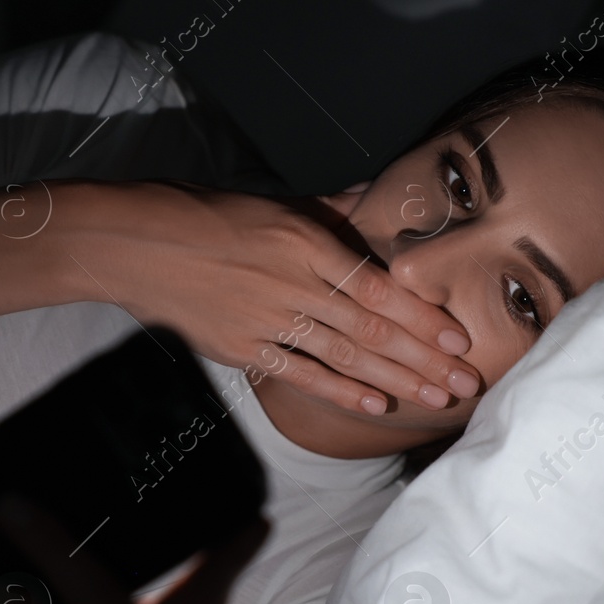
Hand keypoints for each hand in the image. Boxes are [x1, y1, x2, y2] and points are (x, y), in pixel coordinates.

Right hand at [81, 181, 479, 414]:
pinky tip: (376, 405)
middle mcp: (292, 281)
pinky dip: (341, 391)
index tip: (459, 339)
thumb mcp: (274, 202)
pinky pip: (301, 374)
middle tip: (467, 384)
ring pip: (345, 356)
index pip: (379, 286)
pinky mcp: (242, 347)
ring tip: (437, 400)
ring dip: (396, 381)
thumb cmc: (207, 215)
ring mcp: (266, 318)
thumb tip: (374, 197)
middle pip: (373, 328)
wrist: (137, 243)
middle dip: (425, 360)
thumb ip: (329, 208)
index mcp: (305, 241)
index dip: (423, 317)